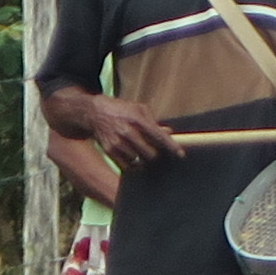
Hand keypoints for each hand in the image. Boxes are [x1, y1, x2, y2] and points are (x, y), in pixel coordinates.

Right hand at [48, 88, 170, 167]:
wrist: (93, 113)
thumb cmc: (121, 110)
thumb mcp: (139, 109)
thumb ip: (154, 122)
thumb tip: (169, 132)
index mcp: (137, 119)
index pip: (158, 136)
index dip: (171, 146)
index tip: (181, 154)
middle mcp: (127, 132)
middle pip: (151, 153)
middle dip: (156, 153)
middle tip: (154, 149)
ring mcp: (117, 143)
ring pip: (140, 160)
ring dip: (143, 158)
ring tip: (139, 148)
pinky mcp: (109, 151)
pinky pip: (128, 165)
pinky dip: (133, 163)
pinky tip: (133, 154)